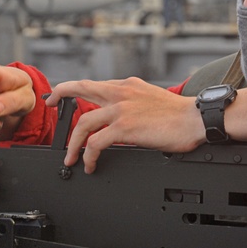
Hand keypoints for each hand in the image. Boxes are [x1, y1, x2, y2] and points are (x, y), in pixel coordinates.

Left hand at [47, 77, 203, 173]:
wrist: (196, 118)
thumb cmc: (180, 113)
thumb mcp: (151, 97)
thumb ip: (132, 101)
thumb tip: (120, 115)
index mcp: (127, 85)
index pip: (94, 84)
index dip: (75, 88)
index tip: (63, 93)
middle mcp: (121, 93)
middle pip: (81, 89)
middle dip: (60, 94)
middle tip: (50, 103)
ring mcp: (121, 109)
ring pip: (84, 122)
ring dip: (73, 142)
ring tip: (70, 157)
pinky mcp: (125, 127)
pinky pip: (97, 142)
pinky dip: (89, 154)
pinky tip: (90, 163)